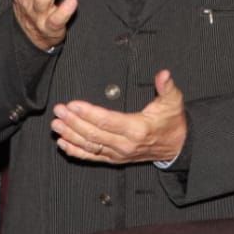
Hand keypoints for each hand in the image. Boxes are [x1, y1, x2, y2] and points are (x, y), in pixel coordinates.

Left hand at [51, 69, 186, 163]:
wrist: (177, 146)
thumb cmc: (172, 122)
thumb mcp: (173, 102)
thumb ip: (167, 87)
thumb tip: (163, 74)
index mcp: (137, 129)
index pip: (106, 121)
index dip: (87, 113)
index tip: (72, 105)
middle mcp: (125, 144)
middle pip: (93, 134)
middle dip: (73, 122)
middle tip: (58, 111)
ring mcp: (118, 154)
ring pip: (89, 146)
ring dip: (70, 135)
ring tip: (56, 125)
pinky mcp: (114, 159)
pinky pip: (92, 157)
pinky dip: (76, 151)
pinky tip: (63, 144)